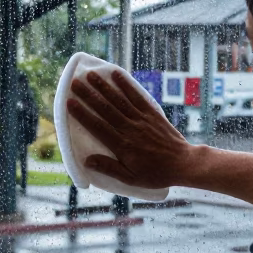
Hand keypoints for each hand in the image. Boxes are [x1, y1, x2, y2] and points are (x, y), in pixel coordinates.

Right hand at [68, 70, 197, 189]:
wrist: (183, 163)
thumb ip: (109, 168)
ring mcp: (142, 119)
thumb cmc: (156, 174)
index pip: (98, 126)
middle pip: (106, 109)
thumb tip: (87, 161)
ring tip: (91, 75)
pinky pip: (137, 96)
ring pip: (119, 100)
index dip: (83, 114)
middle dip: (89, 95)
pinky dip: (126, 84)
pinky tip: (116, 74)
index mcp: (123, 146)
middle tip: (75, 83)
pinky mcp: (152, 113)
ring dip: (104, 86)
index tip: (70, 102)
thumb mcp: (131, 178)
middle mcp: (130, 129)